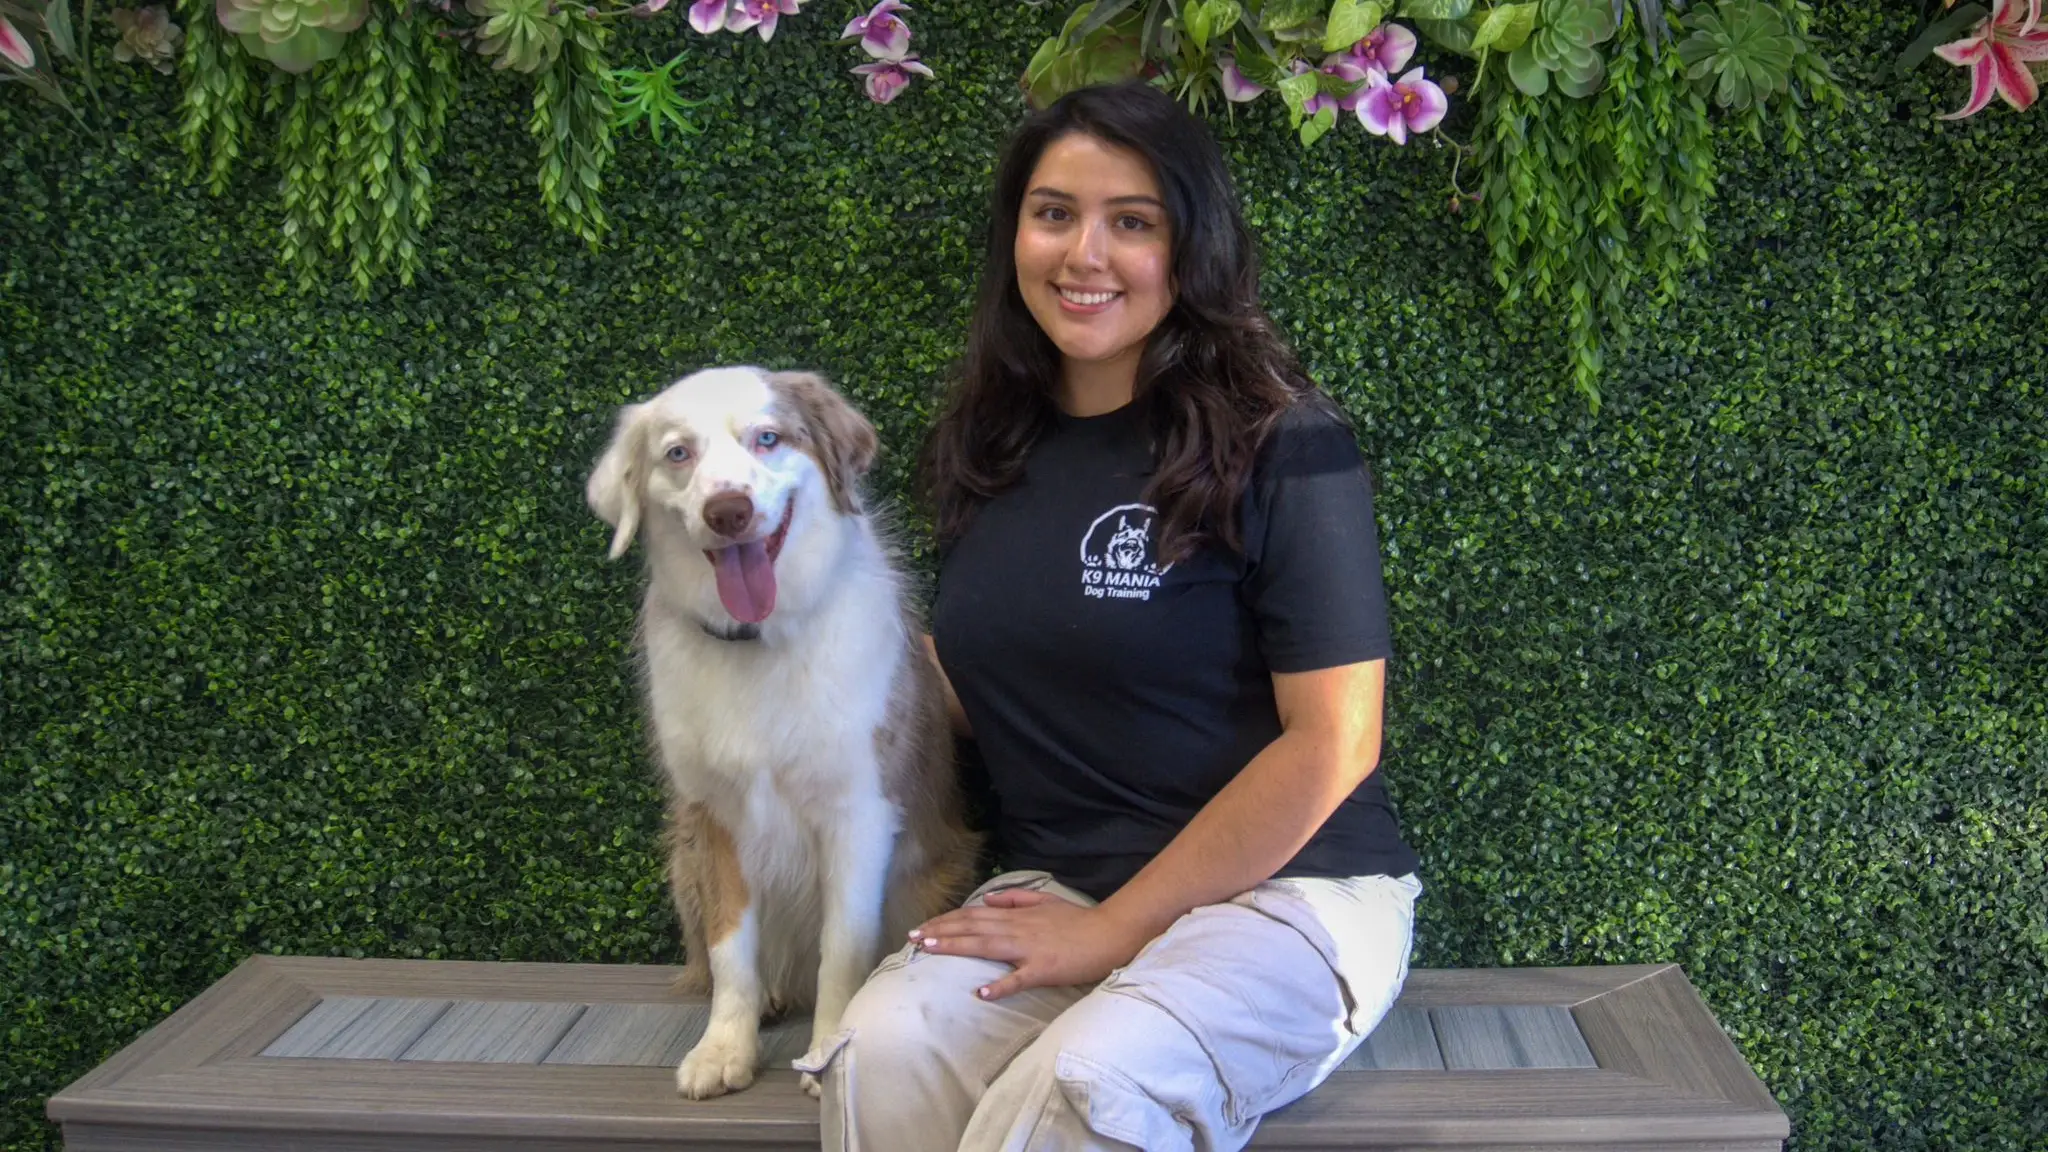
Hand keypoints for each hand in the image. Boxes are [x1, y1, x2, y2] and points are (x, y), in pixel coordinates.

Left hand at [910, 889, 1154, 1000]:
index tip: (922, 927)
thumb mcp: (1045, 901)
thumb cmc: (1078, 920)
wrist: (1109, 933)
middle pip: (972, 928)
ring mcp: (1029, 949)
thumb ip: (1015, 899)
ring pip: (986, 946)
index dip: (946, 920)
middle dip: (940, 932)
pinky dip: (1000, 986)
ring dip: (956, 946)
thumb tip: (985, 899)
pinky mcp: (1044, 969)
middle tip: (912, 939)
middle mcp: (1017, 929)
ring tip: (929, 949)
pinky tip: (981, 993)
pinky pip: (1019, 979)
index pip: (973, 915)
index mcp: (1017, 916)